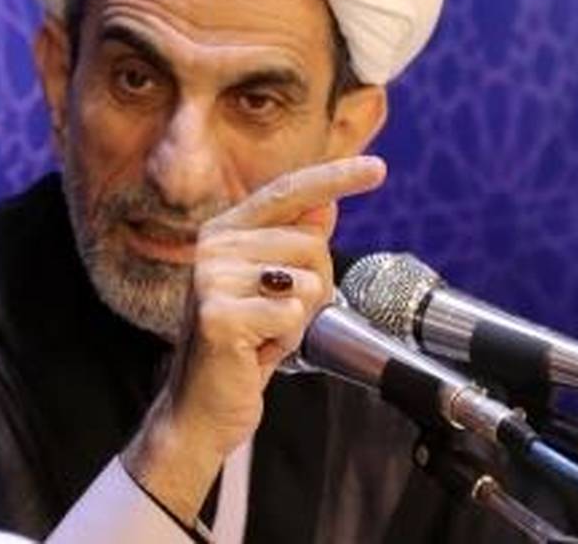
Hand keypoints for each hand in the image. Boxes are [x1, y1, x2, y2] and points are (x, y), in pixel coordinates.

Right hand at [121, 155, 386, 523]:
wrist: (200, 409)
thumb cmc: (242, 347)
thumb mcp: (274, 288)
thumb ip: (295, 243)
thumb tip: (327, 204)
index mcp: (226, 231)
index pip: (288, 191)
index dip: (336, 177)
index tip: (378, 169)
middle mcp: (214, 246)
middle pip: (311, 243)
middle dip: (315, 288)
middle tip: (279, 318)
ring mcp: (211, 278)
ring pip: (307, 281)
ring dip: (300, 319)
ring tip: (266, 336)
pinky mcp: (218, 315)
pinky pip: (293, 316)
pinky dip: (288, 341)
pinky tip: (258, 351)